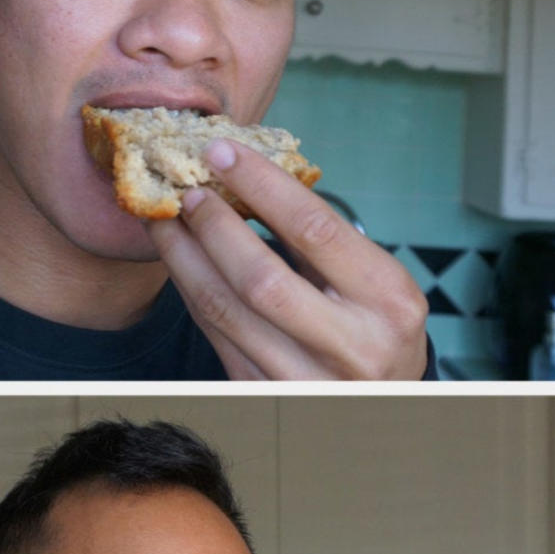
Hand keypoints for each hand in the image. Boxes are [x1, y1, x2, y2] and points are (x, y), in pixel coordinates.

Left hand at [147, 139, 427, 379]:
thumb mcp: (373, 278)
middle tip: (185, 191)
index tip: (221, 152)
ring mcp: (305, 381)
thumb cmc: (376, 325)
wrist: (383, 401)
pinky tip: (180, 262)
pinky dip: (192, 291)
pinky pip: (215, 336)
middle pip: (260, 279)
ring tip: (166, 221)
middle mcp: (352, 347)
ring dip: (185, 259)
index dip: (261, 185)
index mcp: (388, 301)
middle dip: (213, 227)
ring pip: (224, 312)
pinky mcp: (265, 396)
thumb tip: (244, 179)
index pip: (315, 230)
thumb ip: (318, 239)